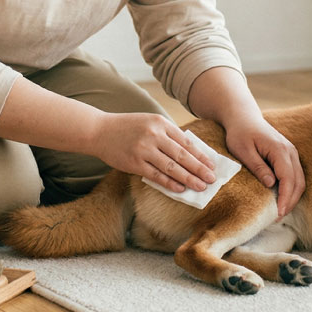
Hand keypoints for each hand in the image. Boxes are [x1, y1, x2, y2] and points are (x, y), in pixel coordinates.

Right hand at [88, 112, 216, 193]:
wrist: (99, 131)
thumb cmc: (127, 127)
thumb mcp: (149, 123)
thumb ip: (167, 135)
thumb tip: (189, 153)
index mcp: (160, 123)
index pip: (186, 141)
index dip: (201, 155)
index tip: (211, 165)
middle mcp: (153, 135)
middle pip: (182, 155)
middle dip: (199, 169)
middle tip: (212, 179)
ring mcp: (144, 149)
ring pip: (172, 167)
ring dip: (188, 178)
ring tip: (201, 186)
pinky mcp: (134, 163)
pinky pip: (156, 175)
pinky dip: (170, 183)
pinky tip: (181, 189)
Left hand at [222, 115, 302, 218]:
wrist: (243, 117)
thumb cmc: (240, 133)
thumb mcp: (243, 151)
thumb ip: (258, 167)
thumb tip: (271, 184)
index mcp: (279, 150)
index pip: (288, 179)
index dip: (285, 198)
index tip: (278, 213)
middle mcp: (290, 151)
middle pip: (298, 182)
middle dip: (290, 202)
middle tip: (278, 217)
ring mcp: (291, 153)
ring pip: (299, 180)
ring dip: (292, 197)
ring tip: (280, 212)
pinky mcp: (288, 156)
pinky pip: (295, 176)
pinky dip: (291, 189)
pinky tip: (281, 199)